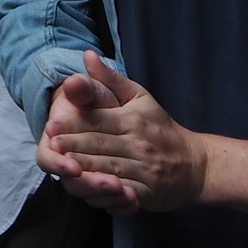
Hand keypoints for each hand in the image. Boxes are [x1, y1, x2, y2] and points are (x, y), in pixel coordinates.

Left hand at [41, 49, 205, 214]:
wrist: (196, 164)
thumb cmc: (160, 127)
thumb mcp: (139, 97)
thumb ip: (110, 79)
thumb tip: (87, 55)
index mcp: (133, 119)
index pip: (98, 121)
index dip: (74, 124)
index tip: (52, 125)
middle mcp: (139, 144)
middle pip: (100, 145)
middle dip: (74, 145)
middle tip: (51, 144)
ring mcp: (145, 170)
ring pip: (109, 168)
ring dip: (85, 168)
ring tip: (63, 165)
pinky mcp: (148, 192)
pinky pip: (124, 192)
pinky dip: (106, 192)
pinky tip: (89, 190)